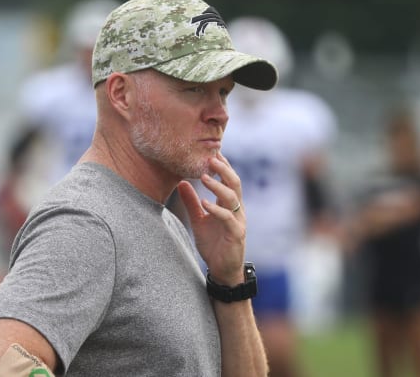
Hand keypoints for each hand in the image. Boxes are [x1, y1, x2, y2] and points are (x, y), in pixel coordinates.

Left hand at [177, 152, 245, 285]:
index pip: (228, 179)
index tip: (211, 151)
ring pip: (232, 197)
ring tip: (204, 176)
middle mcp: (236, 209)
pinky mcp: (236, 234)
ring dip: (218, 185)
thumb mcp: (199, 220)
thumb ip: (191, 202)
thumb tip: (180, 182)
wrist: (223, 269)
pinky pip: (227, 218)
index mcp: (229, 204)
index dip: (222, 165)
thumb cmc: (214, 244)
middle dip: (223, 169)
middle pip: (234, 183)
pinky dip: (216, 209)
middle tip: (210, 157)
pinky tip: (204, 203)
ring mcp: (238, 221)